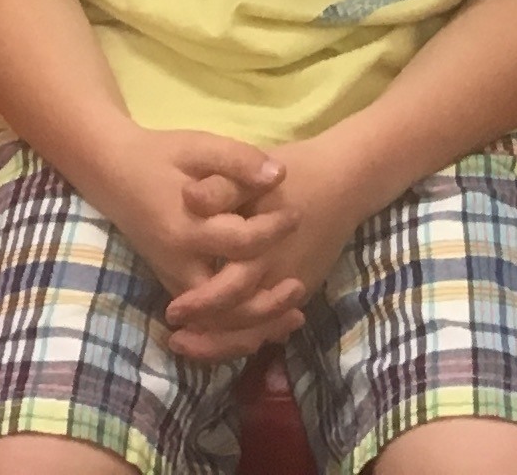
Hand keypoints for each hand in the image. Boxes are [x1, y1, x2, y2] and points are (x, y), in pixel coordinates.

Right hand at [80, 126, 299, 358]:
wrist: (112, 172)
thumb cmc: (160, 156)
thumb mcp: (199, 146)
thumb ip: (237, 160)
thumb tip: (279, 175)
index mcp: (186, 228)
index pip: (239, 243)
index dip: (273, 231)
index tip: (297, 214)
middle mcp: (178, 263)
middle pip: (227, 304)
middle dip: (267, 305)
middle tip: (300, 288)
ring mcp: (173, 279)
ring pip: (217, 323)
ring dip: (255, 326)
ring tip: (294, 316)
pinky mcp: (175, 285)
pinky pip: (208, 320)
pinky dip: (237, 327)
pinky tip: (269, 323)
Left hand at [160, 134, 375, 361]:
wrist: (345, 181)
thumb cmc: (295, 174)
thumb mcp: (252, 171)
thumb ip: (222, 188)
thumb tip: (189, 197)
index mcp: (262, 249)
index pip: (228, 292)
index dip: (200, 305)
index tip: (172, 312)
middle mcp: (279, 277)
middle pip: (243, 324)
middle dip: (209, 339)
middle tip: (176, 341)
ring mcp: (294, 287)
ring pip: (259, 329)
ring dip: (227, 343)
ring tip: (194, 346)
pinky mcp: (302, 287)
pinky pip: (274, 321)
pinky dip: (251, 332)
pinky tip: (227, 337)